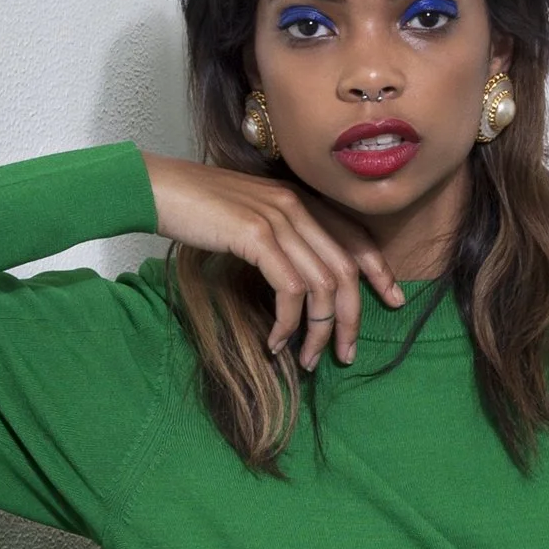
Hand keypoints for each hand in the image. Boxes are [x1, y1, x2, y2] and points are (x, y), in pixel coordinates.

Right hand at [143, 152, 402, 370]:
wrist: (155, 188)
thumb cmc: (193, 209)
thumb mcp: (245, 219)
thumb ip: (276, 239)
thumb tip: (295, 284)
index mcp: (297, 199)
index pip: (354, 236)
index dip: (379, 270)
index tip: (394, 299)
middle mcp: (295, 205)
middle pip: (345, 269)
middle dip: (352, 318)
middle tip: (346, 354)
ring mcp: (278, 218)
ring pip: (322, 285)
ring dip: (318, 331)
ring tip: (308, 360)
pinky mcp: (256, 235)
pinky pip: (290, 289)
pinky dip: (288, 323)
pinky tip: (275, 342)